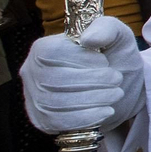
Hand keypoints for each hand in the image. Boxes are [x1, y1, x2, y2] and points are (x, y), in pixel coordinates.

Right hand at [21, 16, 144, 132]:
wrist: (118, 87)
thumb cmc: (114, 56)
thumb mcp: (117, 36)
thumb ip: (106, 28)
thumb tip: (88, 38)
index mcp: (43, 48)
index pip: (50, 53)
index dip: (80, 59)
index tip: (104, 61)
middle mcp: (31, 72)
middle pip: (53, 80)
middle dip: (91, 81)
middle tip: (116, 79)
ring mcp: (34, 98)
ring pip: (55, 103)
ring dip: (92, 99)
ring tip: (115, 93)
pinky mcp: (42, 120)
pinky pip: (57, 123)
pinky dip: (86, 118)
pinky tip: (106, 111)